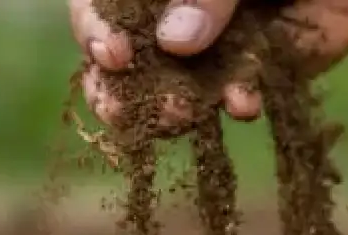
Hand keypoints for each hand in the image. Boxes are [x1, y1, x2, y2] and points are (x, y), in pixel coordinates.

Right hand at [69, 0, 347, 130]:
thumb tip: (176, 43)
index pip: (99, 10)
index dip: (94, 33)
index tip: (111, 55)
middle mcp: (169, 15)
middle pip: (122, 63)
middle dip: (117, 92)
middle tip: (121, 111)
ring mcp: (209, 48)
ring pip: (171, 88)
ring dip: (170, 108)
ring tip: (180, 113)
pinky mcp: (252, 73)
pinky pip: (233, 97)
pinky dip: (235, 102)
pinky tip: (242, 103)